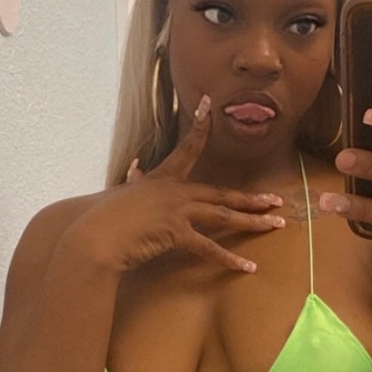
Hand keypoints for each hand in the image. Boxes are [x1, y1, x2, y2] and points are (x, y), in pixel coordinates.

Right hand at [70, 96, 284, 273]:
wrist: (94, 235)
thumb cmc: (103, 217)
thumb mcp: (121, 195)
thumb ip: (134, 183)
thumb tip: (135, 169)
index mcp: (163, 178)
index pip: (187, 148)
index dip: (200, 125)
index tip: (209, 105)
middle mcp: (175, 191)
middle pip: (222, 193)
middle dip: (252, 198)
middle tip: (277, 201)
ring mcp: (177, 210)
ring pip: (224, 215)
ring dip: (253, 221)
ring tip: (276, 225)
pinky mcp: (175, 233)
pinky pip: (209, 248)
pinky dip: (229, 259)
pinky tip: (248, 267)